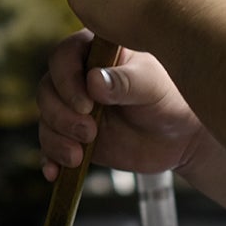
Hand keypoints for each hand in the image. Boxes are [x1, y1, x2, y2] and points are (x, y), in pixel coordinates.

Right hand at [37, 30, 203, 180]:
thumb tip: (93, 80)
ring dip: (56, 139)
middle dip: (61, 115)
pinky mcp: (74, 136)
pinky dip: (50, 159)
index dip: (67, 80)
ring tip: (78, 156)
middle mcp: (80, 78)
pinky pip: (50, 145)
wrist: (180, 137)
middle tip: (89, 133)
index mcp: (97, 52)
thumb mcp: (153, 87)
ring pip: (46, 118)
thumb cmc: (171, 100)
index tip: (87, 105)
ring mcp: (74, 108)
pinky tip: (56, 173)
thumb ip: (125, 82)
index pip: (63, 56)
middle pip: (47, 90)